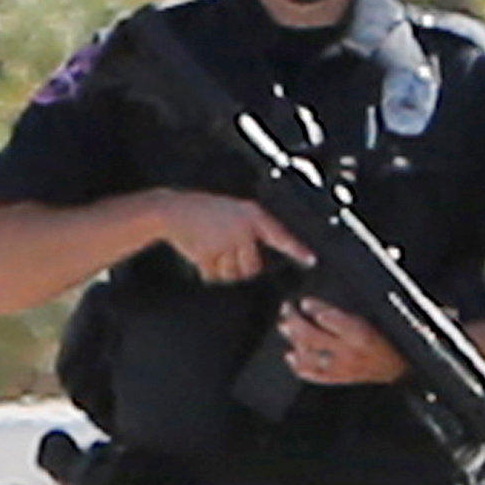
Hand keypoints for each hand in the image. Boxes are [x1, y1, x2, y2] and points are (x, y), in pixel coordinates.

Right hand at [155, 190, 309, 285]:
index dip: (296, 250)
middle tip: (224, 252)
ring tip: (210, 249)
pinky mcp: (208, 253)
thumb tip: (256, 264)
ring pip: (233, 274)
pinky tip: (200, 253)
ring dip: (221, 269)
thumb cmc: (206, 213)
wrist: (173, 210)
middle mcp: (243, 229)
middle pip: (253, 267)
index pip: (280, 235)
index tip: (311, 260)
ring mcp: (226, 241)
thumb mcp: (235, 213)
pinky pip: (213, 275)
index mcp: (253, 215)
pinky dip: (206, 270)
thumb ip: (250, 232)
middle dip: (239, 267)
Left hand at [282, 296, 406, 386]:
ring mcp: (342, 368)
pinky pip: (314, 374)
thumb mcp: (374, 320)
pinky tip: (291, 356)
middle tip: (287, 310)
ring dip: (293, 340)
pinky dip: (299, 366)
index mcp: (361, 334)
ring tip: (285, 327)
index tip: (304, 302)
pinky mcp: (340, 378)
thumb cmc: (390, 339)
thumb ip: (346, 313)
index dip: (314, 308)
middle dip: (295, 321)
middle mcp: (349, 352)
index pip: (329, 319)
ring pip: (308, 355)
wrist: (402, 366)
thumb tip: (318, 307)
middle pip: (311, 336)